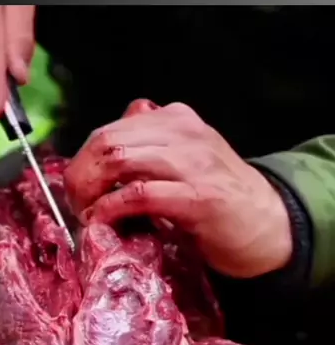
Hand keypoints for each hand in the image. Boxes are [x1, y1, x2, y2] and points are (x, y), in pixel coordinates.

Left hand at [64, 100, 292, 278]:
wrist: (269, 224)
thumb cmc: (219, 197)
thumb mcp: (183, 160)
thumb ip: (148, 146)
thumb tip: (102, 146)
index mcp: (176, 120)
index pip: (110, 130)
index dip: (82, 161)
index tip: (75, 190)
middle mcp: (183, 132)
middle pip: (107, 142)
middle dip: (80, 175)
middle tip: (75, 205)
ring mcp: (192, 162)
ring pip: (118, 160)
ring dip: (90, 191)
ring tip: (86, 214)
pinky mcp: (198, 197)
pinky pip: (139, 194)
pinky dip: (111, 208)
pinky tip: (103, 222)